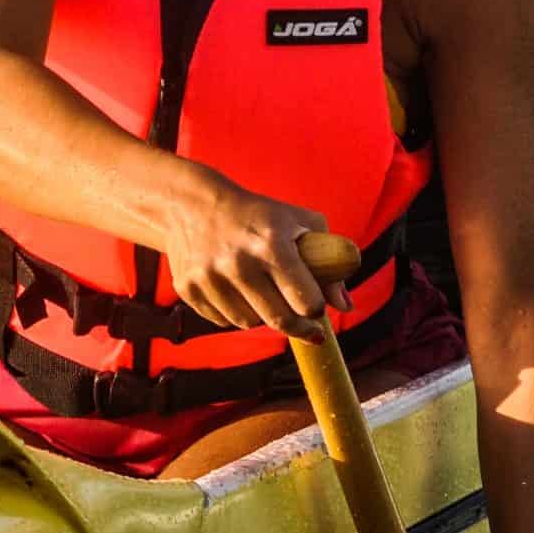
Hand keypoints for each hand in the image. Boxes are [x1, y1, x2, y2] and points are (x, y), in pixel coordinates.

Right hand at [159, 175, 344, 340]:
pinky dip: (234, 311)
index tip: (316, 307)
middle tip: (306, 327)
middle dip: (298, 327)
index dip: (316, 309)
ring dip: (262, 315)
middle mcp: (239, 263)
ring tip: (260, 291)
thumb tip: (345, 306)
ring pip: (250, 323)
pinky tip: (233, 288)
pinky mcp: (188, 289)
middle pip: (280, 321)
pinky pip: (222, 320)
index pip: (307, 302)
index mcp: (271, 245)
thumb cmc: (257, 214)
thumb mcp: (299, 223)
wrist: (192, 204)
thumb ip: (328, 263)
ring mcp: (210, 278)